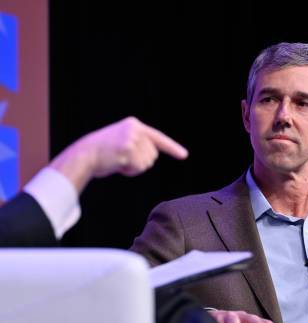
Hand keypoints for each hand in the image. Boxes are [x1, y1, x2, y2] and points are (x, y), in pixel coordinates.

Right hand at [50, 117, 188, 191]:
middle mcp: (135, 130)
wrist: (83, 155)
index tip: (184, 155)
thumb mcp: (121, 142)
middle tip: (121, 159)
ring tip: (118, 161)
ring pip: (147, 162)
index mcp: (134, 125)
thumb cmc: (102, 153)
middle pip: (153, 155)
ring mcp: (131, 139)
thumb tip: (151, 156)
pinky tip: (117, 165)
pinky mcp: (127, 150)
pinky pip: (139, 167)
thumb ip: (138, 144)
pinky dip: (130, 171)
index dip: (172, 148)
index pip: (158, 138)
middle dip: (141, 162)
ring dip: (135, 167)